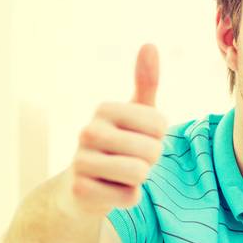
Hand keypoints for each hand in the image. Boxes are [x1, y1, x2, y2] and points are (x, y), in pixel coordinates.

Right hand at [65, 45, 165, 215]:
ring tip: (120, 175)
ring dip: (139, 180)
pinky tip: (110, 191)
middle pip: (152, 150)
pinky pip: (130, 197)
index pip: (161, 125)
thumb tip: (150, 44)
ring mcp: (80, 162)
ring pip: (141, 173)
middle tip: (129, 160)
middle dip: (150, 160)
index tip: (138, 139)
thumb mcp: (134, 113)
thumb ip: (146, 81)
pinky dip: (128, 198)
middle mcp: (87, 131)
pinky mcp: (81, 191)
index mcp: (104, 109)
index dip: (158, 138)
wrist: (80, 188)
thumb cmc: (118, 145)